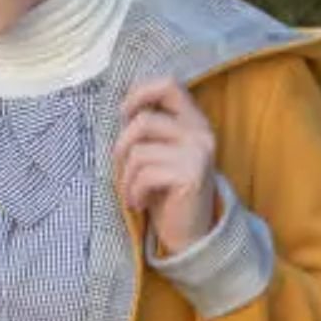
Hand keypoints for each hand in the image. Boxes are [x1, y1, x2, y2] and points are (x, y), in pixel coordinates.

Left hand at [114, 77, 217, 254]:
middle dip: (121, 149)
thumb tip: (121, 111)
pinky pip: (144, 174)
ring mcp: (198, 152)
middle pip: (142, 122)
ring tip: (132, 194)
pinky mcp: (191, 174)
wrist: (190, 235)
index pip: (169, 85)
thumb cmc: (166, 195)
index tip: (123, 114)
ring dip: (125, 178)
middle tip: (122, 172)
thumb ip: (147, 133)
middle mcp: (200, 133)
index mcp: (193, 122)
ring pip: (139, 152)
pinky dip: (134, 192)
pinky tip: (140, 204)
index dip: (139, 93)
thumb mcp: (157, 157)